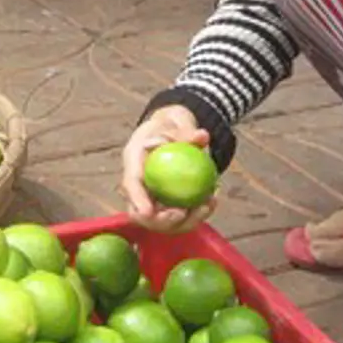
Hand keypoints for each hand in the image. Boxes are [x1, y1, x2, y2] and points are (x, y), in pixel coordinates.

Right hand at [121, 105, 216, 233]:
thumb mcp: (177, 120)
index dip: (137, 200)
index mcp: (133, 161)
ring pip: (162, 222)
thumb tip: (202, 137)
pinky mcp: (167, 204)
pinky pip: (179, 217)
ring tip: (207, 205)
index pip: (130, 184)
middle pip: (140, 214)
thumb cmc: (170, 124)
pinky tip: (212, 202)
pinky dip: (196, 215)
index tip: (148, 212)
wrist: (172, 130)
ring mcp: (152, 197)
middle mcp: (139, 184)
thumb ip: (187, 130)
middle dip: (160, 221)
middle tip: (182, 213)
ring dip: (186, 221)